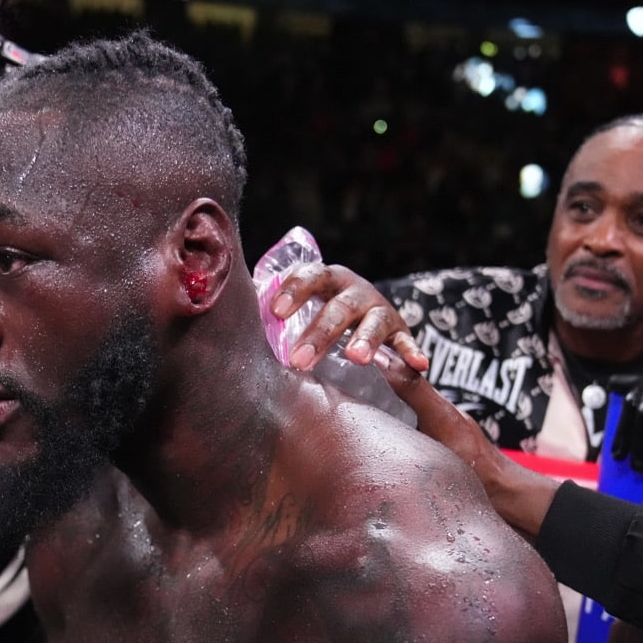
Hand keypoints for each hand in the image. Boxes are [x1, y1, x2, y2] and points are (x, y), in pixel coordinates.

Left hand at [268, 263, 427, 372]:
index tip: (276, 312)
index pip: (310, 275)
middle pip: (339, 307)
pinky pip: (408, 343)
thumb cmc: (314, 316)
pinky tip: (419, 367)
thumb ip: (269, 312)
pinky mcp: (400, 332)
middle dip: (320, 333)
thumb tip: (223, 322)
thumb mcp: (296, 309)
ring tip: (355, 358)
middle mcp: (356, 290)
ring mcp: (380, 310)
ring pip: (374, 322)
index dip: (294, 290)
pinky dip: (413, 353)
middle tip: (299, 361)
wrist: (361, 318)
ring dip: (365, 339)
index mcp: (327, 279)